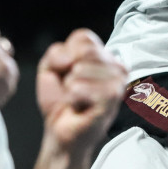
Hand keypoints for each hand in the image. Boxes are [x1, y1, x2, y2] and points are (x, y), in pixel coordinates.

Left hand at [35, 29, 126, 152]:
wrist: (60, 131)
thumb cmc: (60, 101)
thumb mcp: (50, 68)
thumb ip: (56, 53)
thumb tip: (71, 61)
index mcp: (105, 57)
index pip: (84, 37)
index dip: (66, 54)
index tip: (67, 72)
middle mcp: (117, 67)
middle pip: (85, 51)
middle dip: (68, 71)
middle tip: (73, 88)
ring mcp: (118, 83)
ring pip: (81, 68)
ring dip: (70, 87)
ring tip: (77, 99)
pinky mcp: (112, 100)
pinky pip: (81, 88)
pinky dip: (72, 98)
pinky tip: (79, 107)